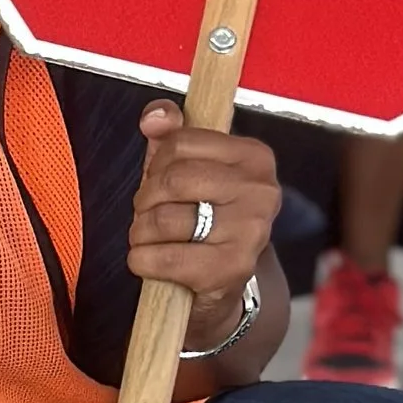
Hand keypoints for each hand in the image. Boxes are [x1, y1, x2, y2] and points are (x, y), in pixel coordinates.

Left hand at [130, 106, 279, 347]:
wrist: (223, 285)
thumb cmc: (202, 220)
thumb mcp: (185, 169)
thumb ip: (169, 136)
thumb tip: (156, 117)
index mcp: (254, 157)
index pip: (179, 142)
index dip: (156, 165)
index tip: (162, 184)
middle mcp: (261, 191)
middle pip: (171, 180)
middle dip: (145, 201)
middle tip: (150, 215)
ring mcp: (251, 231)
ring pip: (162, 218)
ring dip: (141, 233)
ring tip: (153, 240)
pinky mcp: (231, 268)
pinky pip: (162, 256)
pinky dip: (143, 261)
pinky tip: (154, 263)